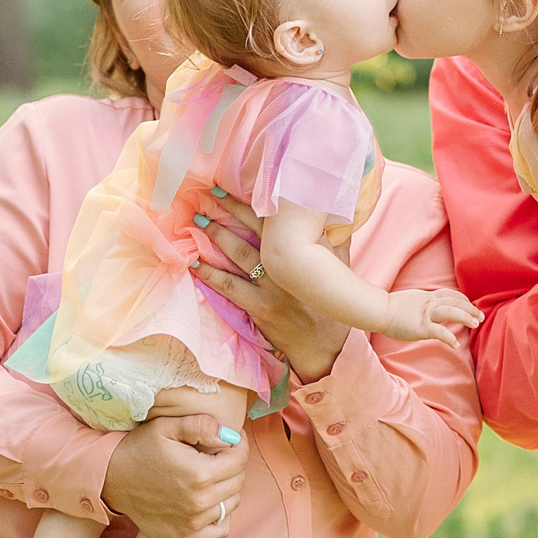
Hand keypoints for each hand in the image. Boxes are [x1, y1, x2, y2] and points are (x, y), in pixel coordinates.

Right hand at [102, 412, 250, 537]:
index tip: (232, 439)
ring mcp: (193, 524)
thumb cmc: (139, 449)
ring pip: (232, 504)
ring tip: (211, 477)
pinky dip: (220, 517)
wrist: (110, 480)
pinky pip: (221, 530)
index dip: (239, 445)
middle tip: (219, 456)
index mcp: (199, 474)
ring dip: (227, 489)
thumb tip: (230, 435)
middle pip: (238, 482)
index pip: (239, 459)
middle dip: (233, 465)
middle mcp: (199, 502)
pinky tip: (208, 502)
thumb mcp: (166, 427)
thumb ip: (201, 425)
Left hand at [189, 187, 352, 382]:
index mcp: (307, 254)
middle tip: (208, 196)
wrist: (327, 348)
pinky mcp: (260, 309)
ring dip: (216, 237)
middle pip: (252, 234)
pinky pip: (231, 288)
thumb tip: (331, 211)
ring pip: (239, 256)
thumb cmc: (332, 306)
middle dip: (229, 213)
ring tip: (198, 220)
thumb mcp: (342, 269)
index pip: (276, 223)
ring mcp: (272, 288)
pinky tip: (195, 262)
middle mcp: (288, 268)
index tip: (234, 189)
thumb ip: (335, 241)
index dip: (253, 204)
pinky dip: (211, 275)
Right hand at [381, 286, 484, 348]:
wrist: (378, 310)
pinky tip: (455, 345)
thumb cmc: (388, 308)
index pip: (450, 294)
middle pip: (455, 302)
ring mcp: (425, 314)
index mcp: (426, 297)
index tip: (470, 305)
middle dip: (470, 308)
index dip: (463, 299)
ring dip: (465, 317)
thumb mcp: (409, 301)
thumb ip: (420, 304)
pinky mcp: (421, 327)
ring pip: (451, 312)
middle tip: (481, 316)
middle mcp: (428, 303)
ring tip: (476, 324)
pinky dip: (449, 338)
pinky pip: (439, 332)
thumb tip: (426, 310)